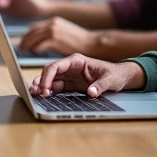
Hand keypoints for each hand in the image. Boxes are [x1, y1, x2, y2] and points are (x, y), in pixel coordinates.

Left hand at [19, 17, 97, 55]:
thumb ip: (53, 33)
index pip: (35, 26)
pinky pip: (40, 44)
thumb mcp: (64, 32)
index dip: (28, 34)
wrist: (90, 42)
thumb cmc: (79, 40)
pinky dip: (36, 48)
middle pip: (32, 31)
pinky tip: (34, 52)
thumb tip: (42, 41)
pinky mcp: (55, 39)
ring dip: (27, 44)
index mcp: (54, 21)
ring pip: (34, 37)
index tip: (24, 40)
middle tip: (21, 47)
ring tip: (24, 50)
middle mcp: (52, 23)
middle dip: (25, 39)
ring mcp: (53, 30)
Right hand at [29, 54, 144, 98]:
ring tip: (35, 94)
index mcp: (77, 61)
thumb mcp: (110, 80)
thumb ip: (100, 86)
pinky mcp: (72, 84)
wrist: (122, 77)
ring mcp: (70, 75)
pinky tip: (44, 96)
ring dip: (42, 86)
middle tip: (38, 94)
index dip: (48, 77)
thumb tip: (91, 93)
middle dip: (42, 82)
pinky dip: (49, 91)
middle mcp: (70, 67)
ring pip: (51, 80)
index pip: (56, 66)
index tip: (44, 88)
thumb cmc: (116, 74)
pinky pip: (57, 87)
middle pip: (50, 72)